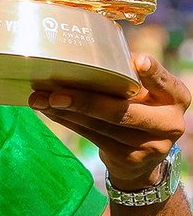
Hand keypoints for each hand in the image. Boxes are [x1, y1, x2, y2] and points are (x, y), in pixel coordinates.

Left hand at [29, 54, 189, 190]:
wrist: (145, 157)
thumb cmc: (140, 110)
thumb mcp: (146, 94)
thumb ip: (130, 78)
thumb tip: (85, 56)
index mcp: (176, 97)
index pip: (164, 82)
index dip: (152, 73)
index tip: (137, 61)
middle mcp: (169, 123)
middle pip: (122, 111)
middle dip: (85, 101)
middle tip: (55, 93)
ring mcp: (151, 145)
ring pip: (101, 126)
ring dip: (66, 112)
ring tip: (40, 100)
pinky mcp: (129, 159)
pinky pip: (92, 137)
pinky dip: (68, 122)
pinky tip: (50, 112)